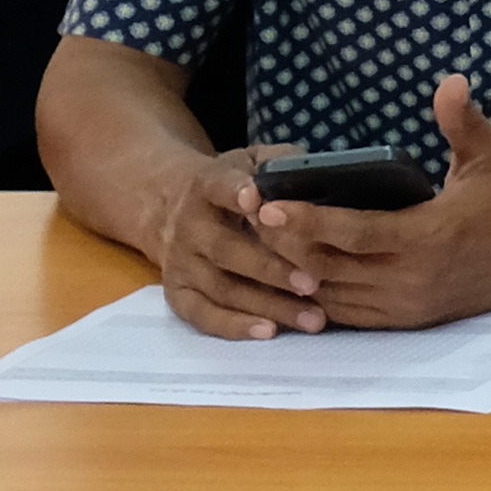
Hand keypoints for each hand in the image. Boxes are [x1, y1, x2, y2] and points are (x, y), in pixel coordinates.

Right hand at [149, 138, 330, 338]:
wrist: (173, 209)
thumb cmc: (236, 184)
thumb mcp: (253, 159)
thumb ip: (281, 160)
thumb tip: (317, 173)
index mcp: (207, 185)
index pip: (218, 186)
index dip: (235, 192)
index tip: (256, 200)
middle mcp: (188, 226)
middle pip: (226, 249)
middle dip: (271, 268)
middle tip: (314, 282)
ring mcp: (180, 263)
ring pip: (222, 288)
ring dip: (267, 304)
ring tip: (311, 317)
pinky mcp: (177, 293)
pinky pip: (203, 315)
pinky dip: (234, 326)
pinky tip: (270, 331)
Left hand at [258, 75, 490, 329]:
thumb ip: (463, 121)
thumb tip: (450, 81)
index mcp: (430, 238)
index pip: (350, 234)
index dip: (305, 222)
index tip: (267, 206)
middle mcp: (414, 279)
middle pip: (329, 269)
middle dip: (284, 248)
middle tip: (248, 223)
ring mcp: (411, 305)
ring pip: (333, 297)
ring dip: (295, 275)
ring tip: (261, 248)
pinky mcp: (412, 318)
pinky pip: (351, 314)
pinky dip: (319, 298)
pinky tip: (297, 277)